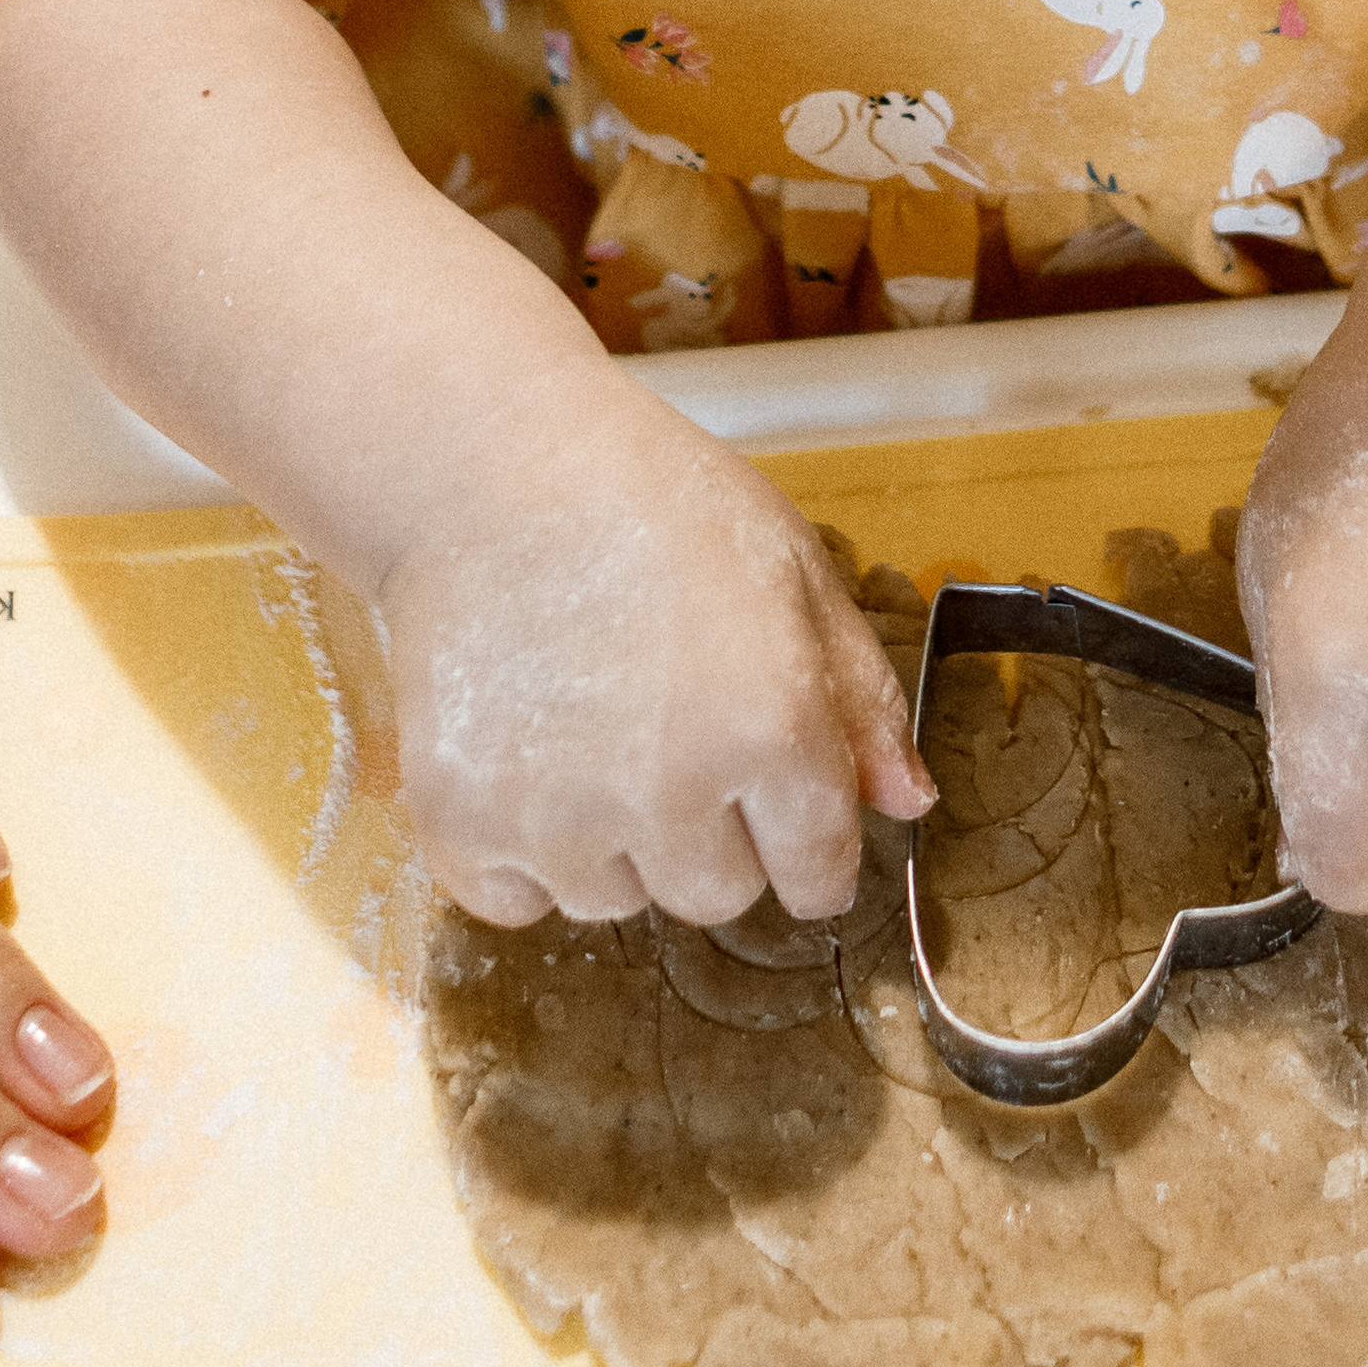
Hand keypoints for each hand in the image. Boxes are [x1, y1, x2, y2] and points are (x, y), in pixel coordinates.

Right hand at [379, 373, 933, 928]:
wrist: (489, 465)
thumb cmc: (653, 503)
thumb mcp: (795, 574)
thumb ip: (860, 699)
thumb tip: (909, 805)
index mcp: (771, 727)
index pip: (817, 876)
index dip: (810, 850)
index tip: (786, 824)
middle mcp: (668, 791)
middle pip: (717, 896)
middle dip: (713, 838)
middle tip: (671, 736)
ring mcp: (555, 815)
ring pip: (615, 901)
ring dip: (615, 845)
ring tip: (590, 730)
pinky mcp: (458, 819)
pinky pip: (514, 901)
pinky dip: (522, 857)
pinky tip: (526, 765)